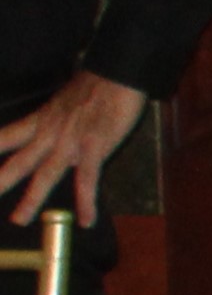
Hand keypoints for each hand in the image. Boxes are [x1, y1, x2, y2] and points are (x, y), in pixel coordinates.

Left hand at [0, 75, 143, 226]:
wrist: (116, 74)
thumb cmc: (95, 85)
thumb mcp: (63, 101)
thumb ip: (55, 120)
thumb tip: (53, 127)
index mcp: (40, 121)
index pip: (4, 138)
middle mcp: (48, 134)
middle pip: (18, 162)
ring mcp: (70, 142)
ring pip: (45, 175)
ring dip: (30, 199)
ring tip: (19, 219)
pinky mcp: (94, 147)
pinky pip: (88, 180)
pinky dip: (87, 202)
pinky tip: (87, 220)